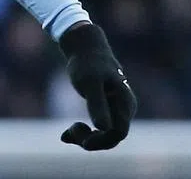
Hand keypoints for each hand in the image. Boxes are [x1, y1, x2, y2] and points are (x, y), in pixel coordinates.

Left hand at [58, 22, 136, 150]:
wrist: (86, 49)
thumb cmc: (87, 64)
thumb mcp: (89, 82)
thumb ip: (97, 104)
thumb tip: (104, 128)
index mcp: (125, 104)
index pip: (118, 133)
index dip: (101, 141)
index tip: (81, 139)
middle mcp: (125, 110)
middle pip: (112, 137)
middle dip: (90, 140)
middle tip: (66, 133)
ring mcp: (117, 111)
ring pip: (104, 135)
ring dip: (85, 138)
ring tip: (65, 133)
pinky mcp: (107, 110)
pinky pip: (99, 130)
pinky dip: (84, 133)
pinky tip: (66, 133)